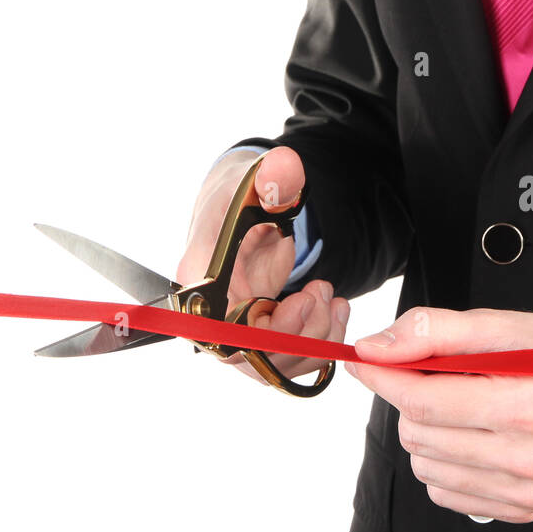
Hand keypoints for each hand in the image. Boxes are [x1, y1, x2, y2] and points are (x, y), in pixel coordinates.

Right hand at [178, 145, 348, 382]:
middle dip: (298, 332)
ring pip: (272, 364)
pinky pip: (287, 359)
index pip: (219, 329)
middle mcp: (209, 312)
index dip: (263, 330)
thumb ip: (273, 179)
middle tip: (323, 292)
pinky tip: (334, 311)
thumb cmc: (244, 196)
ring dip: (314, 339)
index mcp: (198, 278)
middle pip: (249, 355)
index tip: (301, 301)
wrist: (249, 208)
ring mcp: (235, 328)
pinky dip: (318, 344)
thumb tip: (284, 167)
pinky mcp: (259, 334)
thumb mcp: (257, 181)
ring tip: (333, 298)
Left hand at [347, 307, 532, 522]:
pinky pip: (443, 494)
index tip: (365, 360)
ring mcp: (526, 490)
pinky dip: (445, 464)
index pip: (426, 401)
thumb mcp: (507, 327)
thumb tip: (375, 348)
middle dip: (414, 401)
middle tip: (444, 380)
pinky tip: (474, 440)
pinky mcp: (521, 510)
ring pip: (425, 467)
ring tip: (464, 411)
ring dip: (427, 434)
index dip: (385, 377)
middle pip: (420, 434)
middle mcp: (530, 457)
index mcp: (529, 405)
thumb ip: (438, 330)